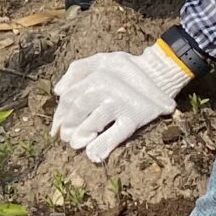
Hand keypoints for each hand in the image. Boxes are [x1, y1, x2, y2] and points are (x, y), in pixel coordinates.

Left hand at [50, 42, 191, 163]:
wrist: (158, 74)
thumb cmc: (125, 69)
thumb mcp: (101, 61)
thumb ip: (77, 71)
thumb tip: (58, 91)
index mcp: (96, 74)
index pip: (70, 96)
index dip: (60, 114)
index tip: (57, 128)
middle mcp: (106, 87)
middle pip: (77, 110)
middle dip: (68, 126)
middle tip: (66, 138)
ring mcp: (119, 102)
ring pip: (91, 123)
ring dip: (80, 137)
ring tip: (76, 144)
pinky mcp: (133, 117)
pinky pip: (114, 135)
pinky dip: (102, 146)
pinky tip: (93, 155)